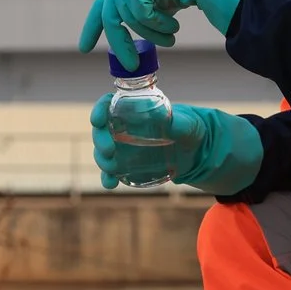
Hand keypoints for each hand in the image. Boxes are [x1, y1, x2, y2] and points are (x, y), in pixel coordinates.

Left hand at [77, 0, 280, 65]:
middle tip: (131, 65)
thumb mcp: (157, 6)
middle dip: (121, 44)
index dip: (92, 28)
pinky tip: (173, 24)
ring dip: (153, 34)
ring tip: (172, 37)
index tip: (85, 48)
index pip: (102, 8)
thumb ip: (141, 16)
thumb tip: (134, 42)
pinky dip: (158, 24)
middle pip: (110, 19)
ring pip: (131, 20)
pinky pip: (141, 15)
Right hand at [88, 97, 262, 194]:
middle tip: (109, 150)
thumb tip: (172, 124)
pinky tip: (110, 184)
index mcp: (133, 110)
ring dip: (102, 160)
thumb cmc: (189, 128)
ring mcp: (123, 147)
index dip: (99, 110)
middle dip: (100, 139)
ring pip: (103, 152)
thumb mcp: (188, 124)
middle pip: (102, 130)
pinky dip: (108, 178)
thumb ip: (181, 123)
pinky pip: (112, 172)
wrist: (193, 151)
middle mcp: (123, 127)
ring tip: (111, 169)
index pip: (108, 105)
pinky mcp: (127, 166)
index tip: (97, 119)